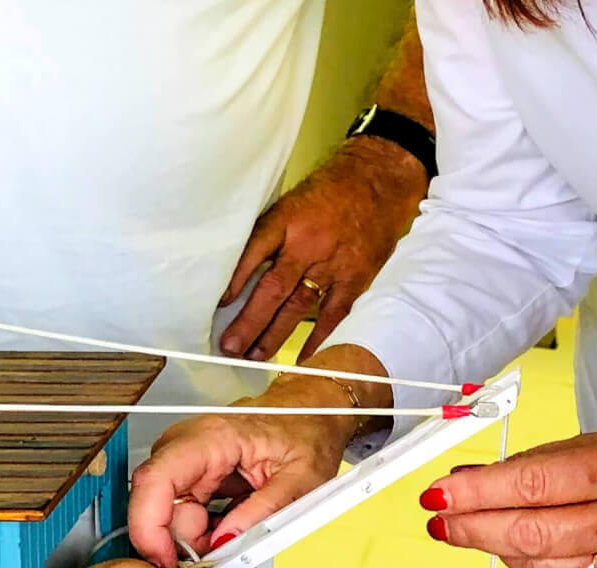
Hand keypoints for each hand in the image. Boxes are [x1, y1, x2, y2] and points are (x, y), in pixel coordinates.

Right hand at [128, 345, 386, 567]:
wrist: (313, 410)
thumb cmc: (308, 430)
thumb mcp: (301, 479)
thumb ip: (262, 512)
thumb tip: (225, 543)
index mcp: (212, 437)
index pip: (154, 481)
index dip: (148, 528)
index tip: (167, 561)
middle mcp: (188, 443)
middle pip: (157, 504)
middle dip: (183, 539)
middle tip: (225, 549)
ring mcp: (187, 458)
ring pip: (169, 513)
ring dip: (197, 536)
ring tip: (240, 529)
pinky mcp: (192, 472)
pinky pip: (183, 511)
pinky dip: (203, 528)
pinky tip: (233, 522)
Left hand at [219, 137, 426, 361]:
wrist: (379, 180)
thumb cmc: (330, 191)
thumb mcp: (293, 200)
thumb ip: (272, 232)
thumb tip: (240, 270)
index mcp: (286, 219)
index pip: (253, 252)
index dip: (234, 281)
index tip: (217, 305)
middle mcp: (307, 244)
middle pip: (272, 288)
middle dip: (249, 321)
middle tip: (230, 346)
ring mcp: (333, 264)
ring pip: (298, 306)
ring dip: (274, 334)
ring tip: (253, 357)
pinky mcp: (355, 278)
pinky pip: (332, 314)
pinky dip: (316, 338)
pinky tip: (300, 357)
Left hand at [420, 428, 596, 567]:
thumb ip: (546, 464)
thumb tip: (474, 480)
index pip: (535, 485)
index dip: (478, 493)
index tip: (441, 493)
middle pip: (531, 534)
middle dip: (474, 528)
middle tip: (440, 520)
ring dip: (498, 550)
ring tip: (473, 532)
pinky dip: (537, 567)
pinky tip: (521, 550)